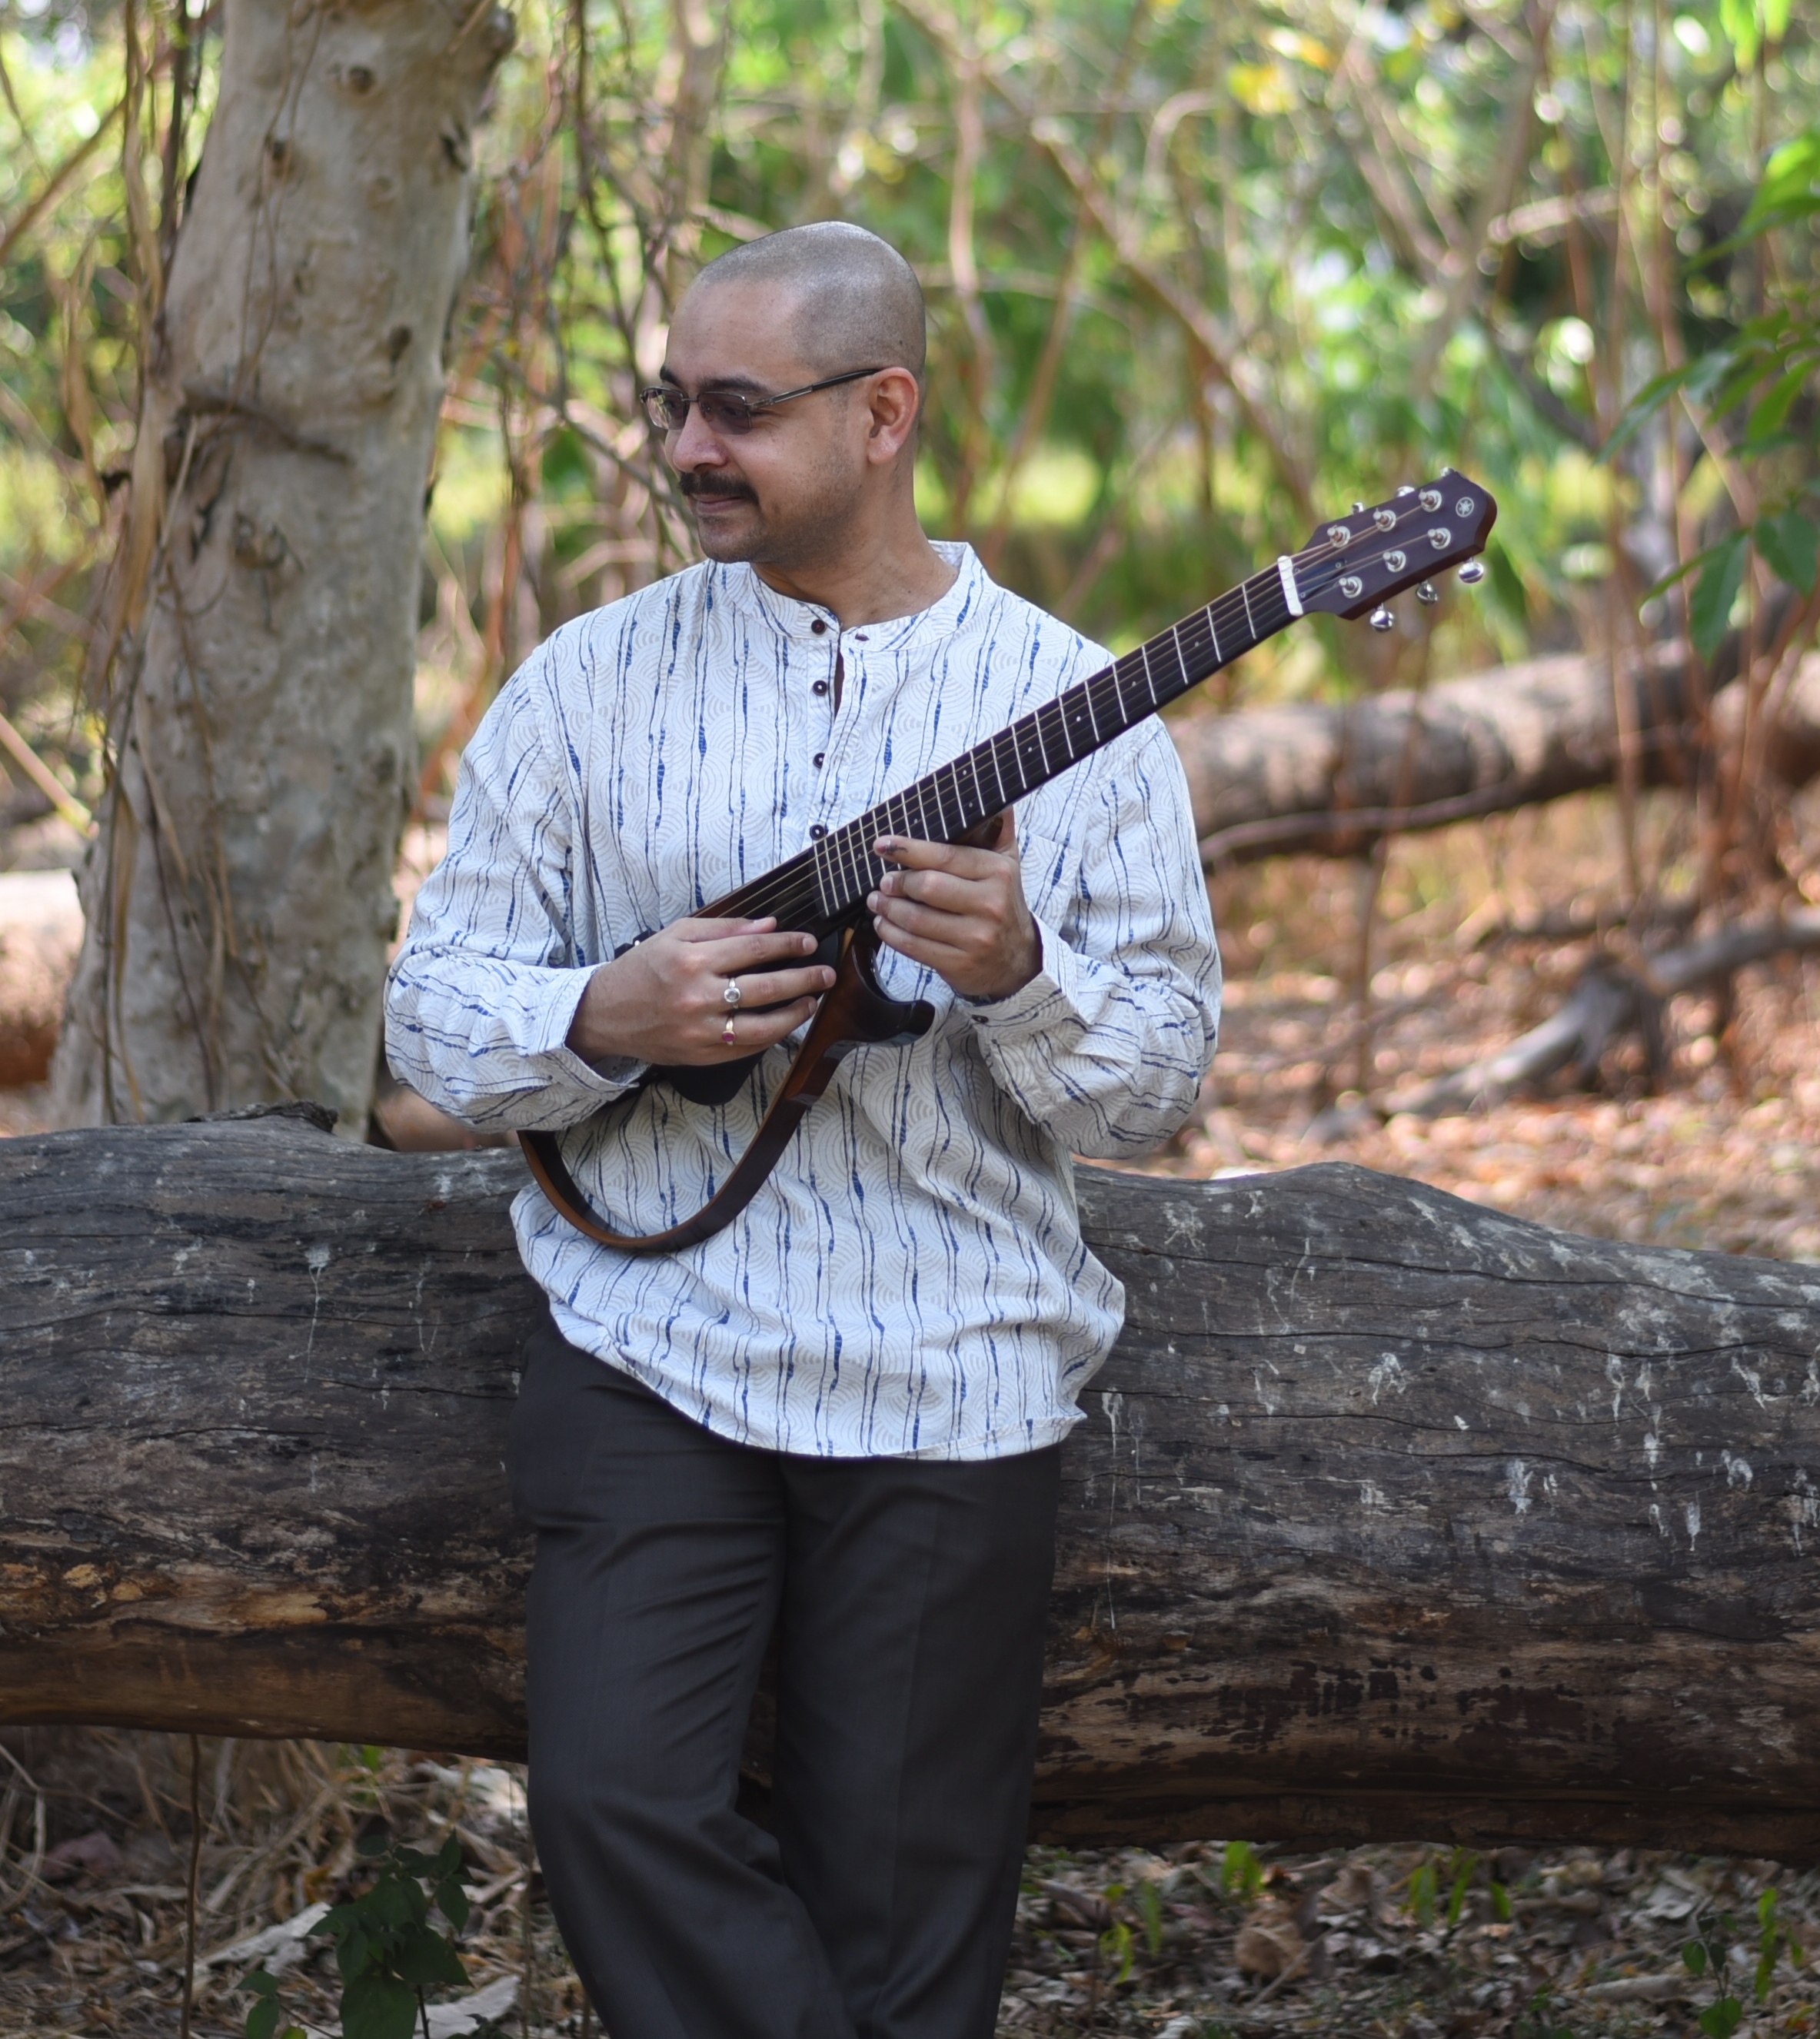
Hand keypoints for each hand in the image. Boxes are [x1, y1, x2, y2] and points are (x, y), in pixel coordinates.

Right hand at [566, 918, 834, 1066]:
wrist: (607, 1013)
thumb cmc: (643, 969)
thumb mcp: (676, 935)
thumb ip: (724, 929)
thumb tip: (768, 925)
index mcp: (691, 960)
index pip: (753, 949)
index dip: (786, 944)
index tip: (807, 941)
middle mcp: (698, 997)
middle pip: (767, 987)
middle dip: (803, 978)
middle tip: (825, 973)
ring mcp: (702, 1031)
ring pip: (764, 1026)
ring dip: (796, 1013)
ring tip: (812, 1001)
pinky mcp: (702, 1055)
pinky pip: (747, 1048)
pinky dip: (772, 1036)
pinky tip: (785, 1024)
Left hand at [867, 811, 1041, 1002]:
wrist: (1016, 960)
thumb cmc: (1002, 904)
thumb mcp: (1008, 865)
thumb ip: (998, 830)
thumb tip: (995, 796)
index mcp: (998, 873)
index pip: (945, 857)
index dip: (908, 849)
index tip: (882, 845)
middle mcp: (990, 905)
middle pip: (927, 887)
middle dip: (897, 882)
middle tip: (883, 880)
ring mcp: (975, 938)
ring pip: (916, 919)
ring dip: (888, 908)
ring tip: (877, 900)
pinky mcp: (959, 964)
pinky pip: (914, 947)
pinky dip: (891, 934)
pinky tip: (884, 924)